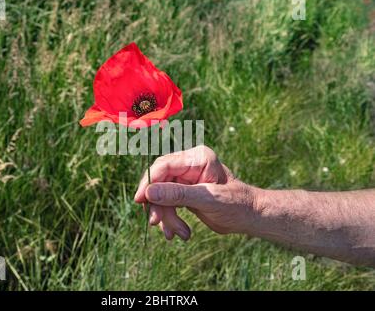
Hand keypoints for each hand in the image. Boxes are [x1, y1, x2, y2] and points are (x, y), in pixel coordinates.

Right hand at [134, 146, 257, 239]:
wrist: (250, 217)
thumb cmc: (237, 204)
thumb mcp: (207, 199)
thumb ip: (178, 194)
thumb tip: (150, 192)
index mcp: (197, 158)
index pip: (164, 166)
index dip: (149, 182)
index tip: (140, 200)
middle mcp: (189, 165)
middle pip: (159, 182)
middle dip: (158, 205)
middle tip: (156, 223)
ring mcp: (186, 179)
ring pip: (161, 196)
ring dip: (166, 216)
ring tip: (177, 233)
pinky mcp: (184, 192)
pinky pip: (168, 204)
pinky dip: (171, 219)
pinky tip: (180, 233)